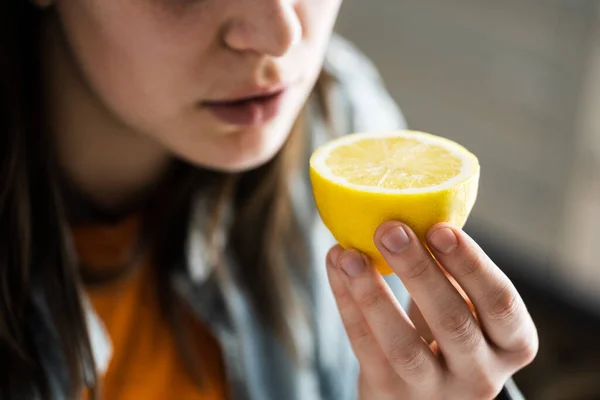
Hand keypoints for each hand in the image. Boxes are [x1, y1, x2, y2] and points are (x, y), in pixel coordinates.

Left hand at [326, 222, 537, 399]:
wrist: (427, 398)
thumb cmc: (450, 337)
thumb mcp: (468, 310)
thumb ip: (453, 274)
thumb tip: (413, 209)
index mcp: (512, 342)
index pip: (500, 303)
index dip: (471, 265)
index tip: (439, 228)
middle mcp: (481, 374)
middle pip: (452, 322)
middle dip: (418, 271)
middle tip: (390, 229)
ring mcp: (435, 391)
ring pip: (403, 346)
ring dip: (373, 294)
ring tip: (348, 253)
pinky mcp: (390, 395)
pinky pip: (365, 348)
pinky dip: (347, 304)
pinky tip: (336, 267)